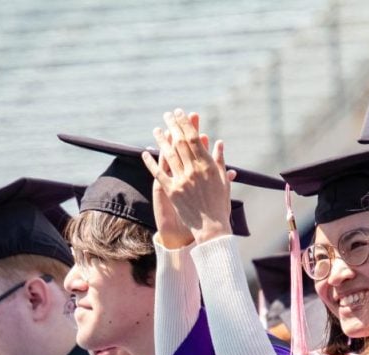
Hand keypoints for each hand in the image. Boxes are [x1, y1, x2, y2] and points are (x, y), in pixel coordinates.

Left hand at [141, 109, 234, 244]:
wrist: (211, 227)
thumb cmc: (220, 204)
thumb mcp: (224, 180)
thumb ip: (220, 160)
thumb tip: (218, 142)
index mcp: (207, 165)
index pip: (194, 138)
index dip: (186, 124)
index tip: (180, 114)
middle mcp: (193, 170)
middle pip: (180, 142)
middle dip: (173, 126)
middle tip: (167, 115)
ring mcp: (181, 180)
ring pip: (168, 155)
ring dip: (161, 140)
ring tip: (156, 129)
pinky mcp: (171, 191)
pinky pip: (159, 173)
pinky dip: (151, 162)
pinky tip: (144, 152)